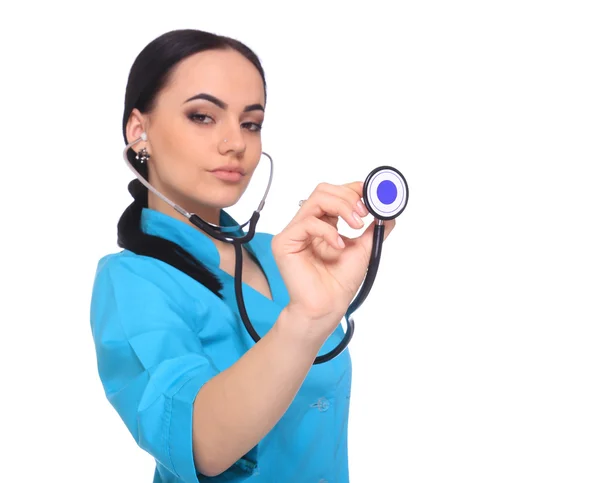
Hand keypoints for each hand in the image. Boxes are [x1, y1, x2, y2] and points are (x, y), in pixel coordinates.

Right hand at [271, 181, 395, 338]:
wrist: (327, 307)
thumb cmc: (339, 283)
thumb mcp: (364, 248)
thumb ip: (374, 227)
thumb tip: (388, 210)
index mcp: (322, 224)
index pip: (333, 193)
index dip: (352, 189)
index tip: (372, 195)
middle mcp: (306, 225)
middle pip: (323, 190)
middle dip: (348, 198)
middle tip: (364, 214)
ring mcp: (294, 232)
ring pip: (316, 199)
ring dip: (342, 208)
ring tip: (357, 226)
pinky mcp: (284, 242)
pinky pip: (307, 223)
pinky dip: (328, 231)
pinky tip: (339, 245)